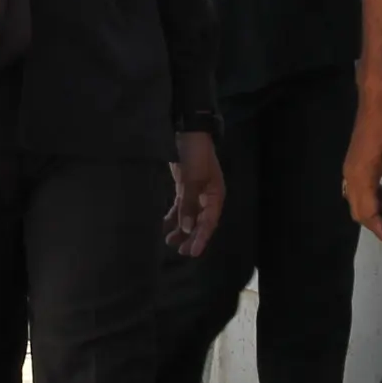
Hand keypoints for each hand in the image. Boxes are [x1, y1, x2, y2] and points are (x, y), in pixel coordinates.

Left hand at [165, 132, 224, 255]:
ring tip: (170, 242)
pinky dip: (174, 216)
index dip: (201, 238)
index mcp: (216, 195)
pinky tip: (165, 226)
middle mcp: (208, 196)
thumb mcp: (192, 178)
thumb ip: (189, 203)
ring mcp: (196, 191)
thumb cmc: (194, 154)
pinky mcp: (185, 187)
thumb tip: (186, 228)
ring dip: (181, 229)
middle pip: (200, 221)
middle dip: (191, 236)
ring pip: (190, 216)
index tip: (192, 252)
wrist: (187, 131)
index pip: (209, 221)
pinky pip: (181, 206)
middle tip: (180, 251)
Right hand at [344, 91, 381, 246]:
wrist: (377, 99)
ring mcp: (352, 169)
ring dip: (377, 213)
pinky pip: (361, 190)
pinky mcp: (356, 162)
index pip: (368, 214)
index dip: (381, 231)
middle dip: (378, 226)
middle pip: (360, 211)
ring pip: (359, 201)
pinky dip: (374, 199)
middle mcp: (352, 177)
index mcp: (361, 178)